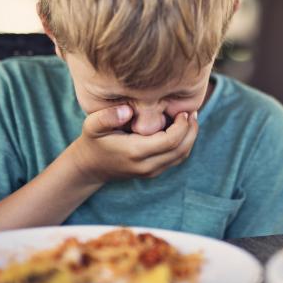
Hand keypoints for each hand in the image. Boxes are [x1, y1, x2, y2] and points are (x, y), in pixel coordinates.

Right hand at [65, 105, 198, 185]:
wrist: (91, 167)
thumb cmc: (93, 141)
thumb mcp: (92, 125)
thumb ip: (107, 117)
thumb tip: (128, 111)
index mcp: (135, 152)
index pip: (170, 141)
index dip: (182, 126)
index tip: (182, 110)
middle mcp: (146, 165)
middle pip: (181, 150)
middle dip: (191, 130)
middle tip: (192, 112)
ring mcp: (151, 171)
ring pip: (181, 156)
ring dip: (190, 137)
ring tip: (189, 118)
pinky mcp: (154, 172)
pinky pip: (176, 159)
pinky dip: (184, 144)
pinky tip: (181, 128)